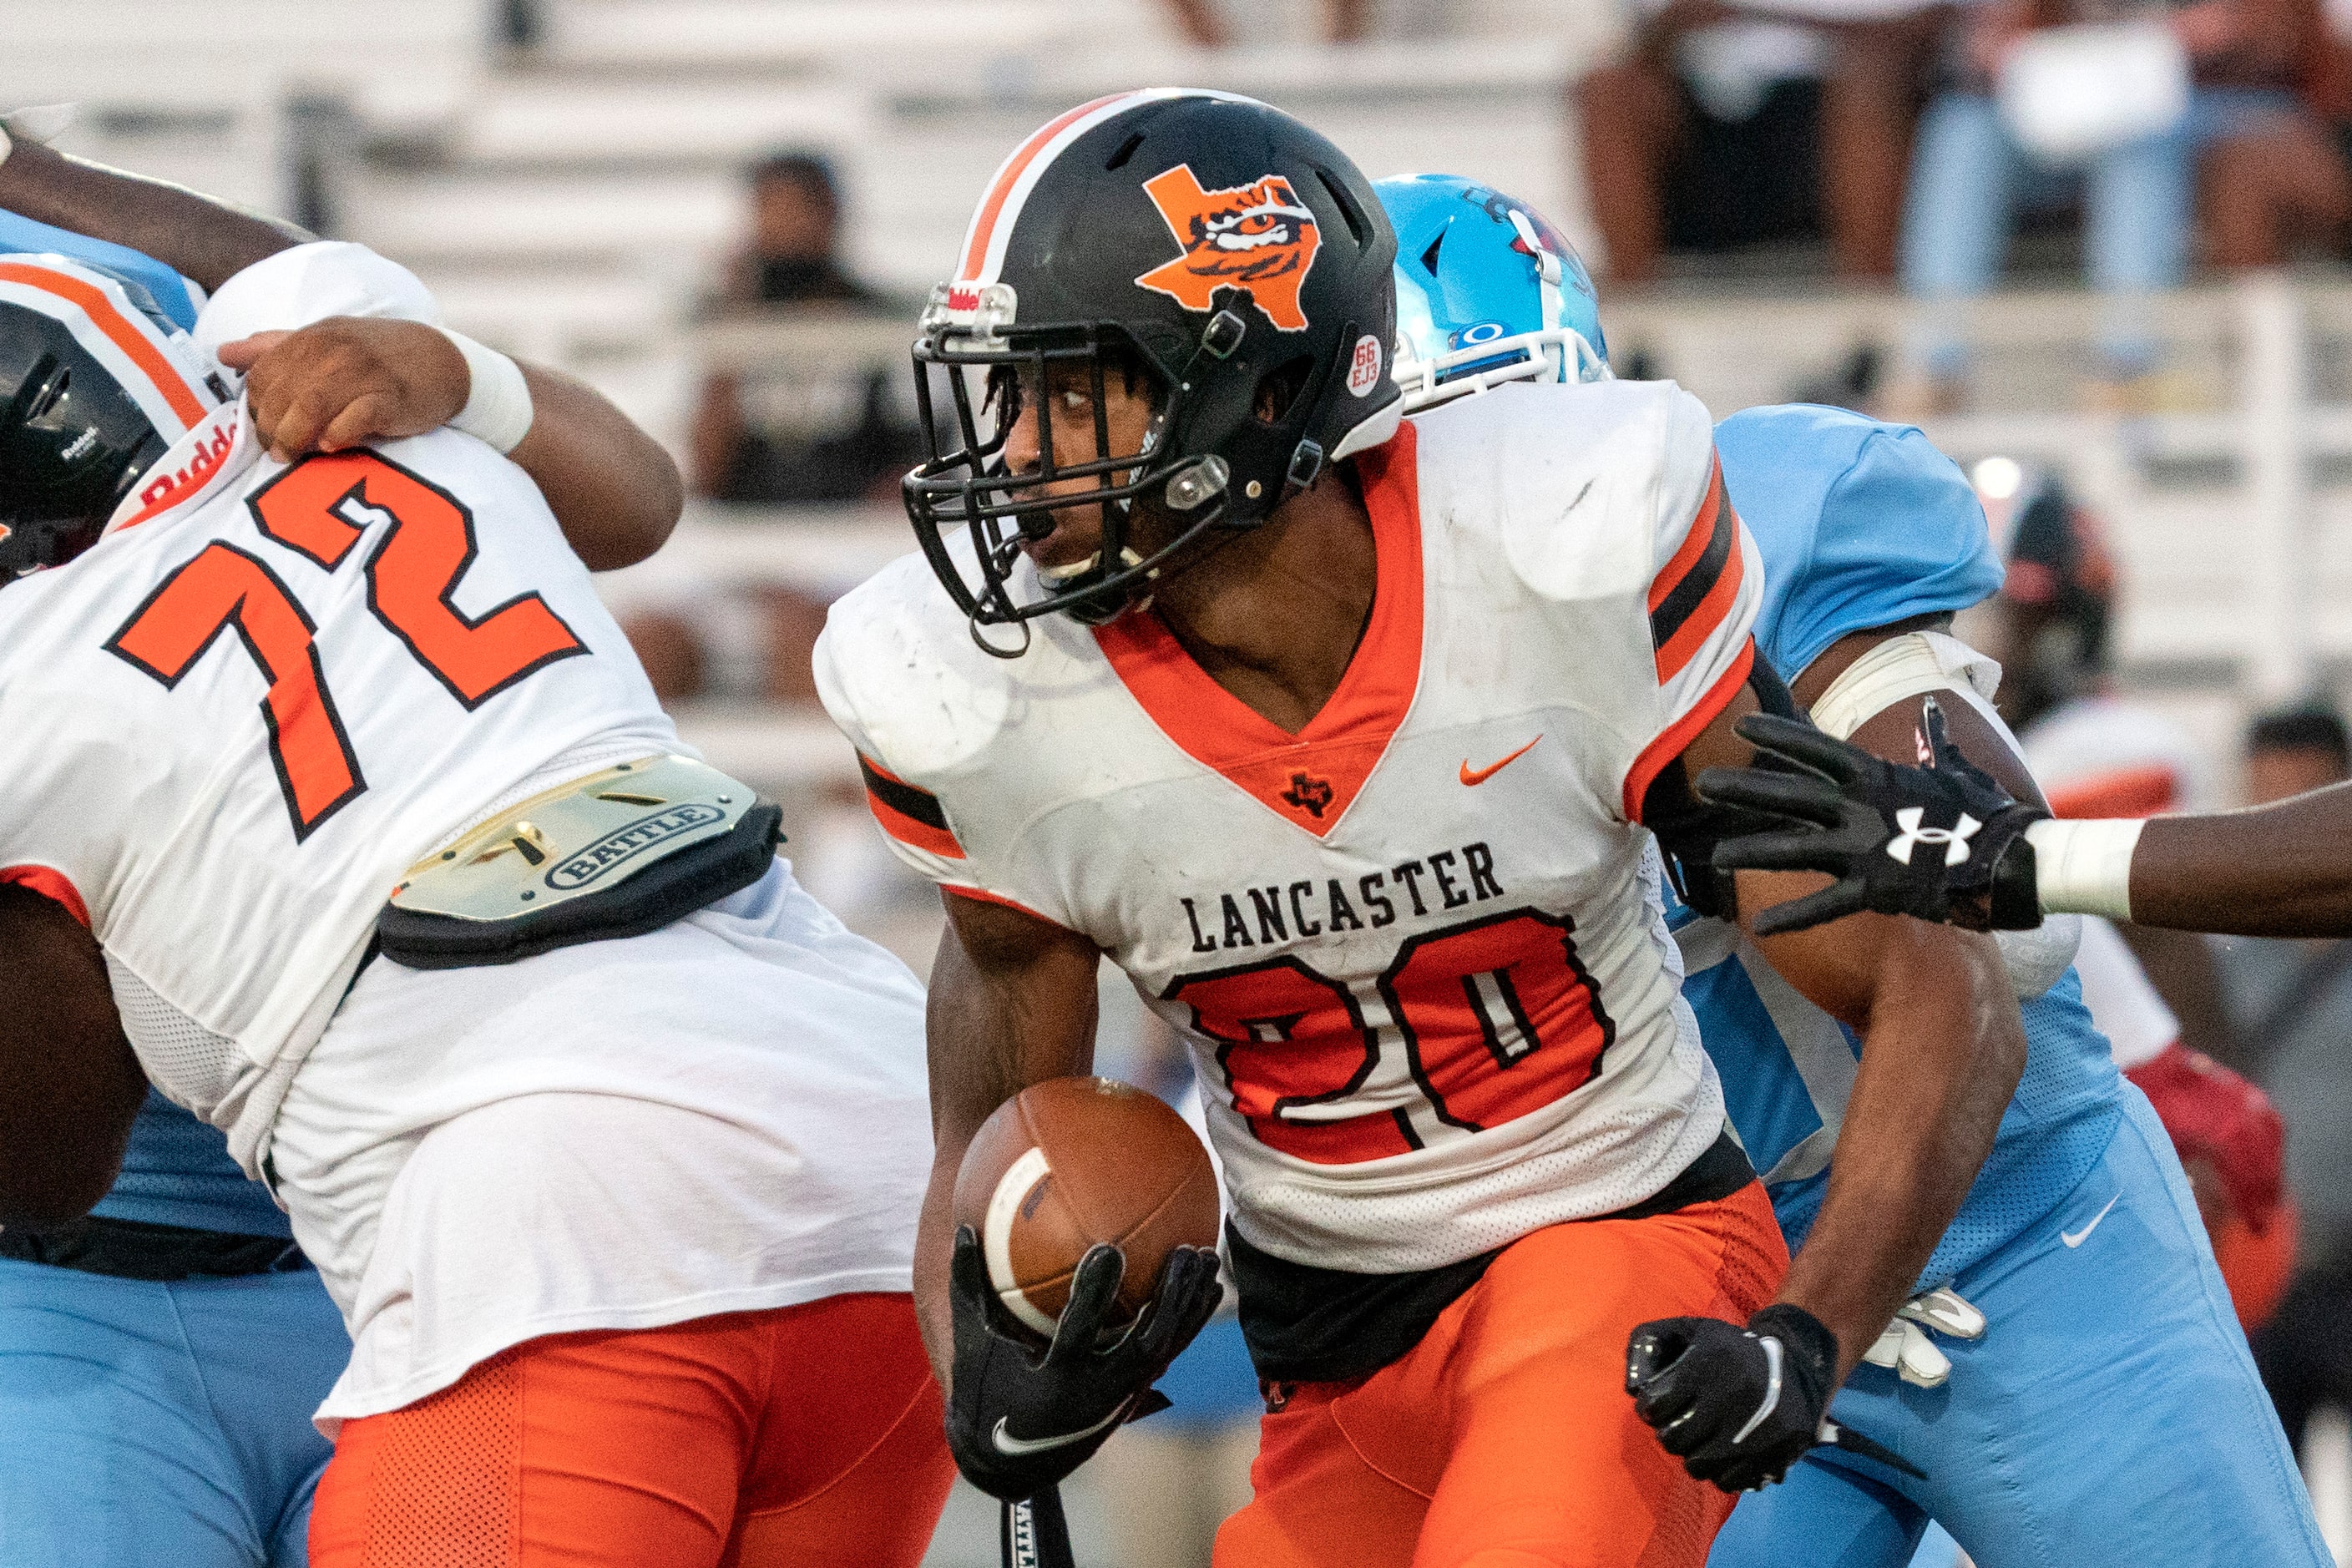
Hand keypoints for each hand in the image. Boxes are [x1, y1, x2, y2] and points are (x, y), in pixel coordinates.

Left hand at [217, 317, 469, 463]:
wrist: (443, 362)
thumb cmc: (379, 358)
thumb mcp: (327, 342)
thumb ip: (275, 348)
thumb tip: (224, 353)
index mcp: (313, 337)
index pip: (265, 374)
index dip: (257, 407)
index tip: (263, 429)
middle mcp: (334, 350)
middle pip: (284, 394)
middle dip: (272, 428)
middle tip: (276, 452)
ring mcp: (364, 372)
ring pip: (311, 407)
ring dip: (296, 437)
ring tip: (293, 457)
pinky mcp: (392, 397)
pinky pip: (356, 417)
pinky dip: (339, 434)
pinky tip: (332, 445)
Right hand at [945, 1225, 1221, 1500]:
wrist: (1011, 1462)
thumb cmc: (984, 1393)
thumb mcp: (971, 1344)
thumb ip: (969, 1287)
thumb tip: (964, 1227)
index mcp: (1054, 1382)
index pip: (1079, 1335)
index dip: (1096, 1295)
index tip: (1110, 1249)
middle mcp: (1095, 1394)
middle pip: (1143, 1346)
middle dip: (1168, 1301)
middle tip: (1183, 1252)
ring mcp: (1119, 1397)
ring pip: (1165, 1350)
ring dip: (1189, 1306)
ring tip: (1208, 1258)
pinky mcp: (1133, 1395)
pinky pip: (1168, 1355)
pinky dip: (1190, 1321)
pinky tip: (1208, 1287)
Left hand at [1626, 1304, 1837, 1492]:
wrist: (1795, 1366)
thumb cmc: (1730, 1349)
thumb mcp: (1689, 1329)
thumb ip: (1647, 1342)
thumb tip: (1631, 1388)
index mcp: (1708, 1366)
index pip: (1654, 1406)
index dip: (1648, 1408)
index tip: (1656, 1405)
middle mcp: (1732, 1399)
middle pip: (1673, 1440)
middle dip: (1668, 1434)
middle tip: (1677, 1425)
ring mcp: (1756, 1432)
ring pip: (1698, 1466)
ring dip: (1692, 1456)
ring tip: (1700, 1440)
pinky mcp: (1775, 1455)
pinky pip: (1728, 1482)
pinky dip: (1719, 1472)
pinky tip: (1723, 1453)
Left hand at [1697, 698, 2048, 935]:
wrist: (2015, 860)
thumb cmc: (1986, 812)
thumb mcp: (1956, 768)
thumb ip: (1934, 739)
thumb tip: (1929, 710)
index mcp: (1877, 776)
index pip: (1816, 751)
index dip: (1777, 737)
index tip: (1740, 725)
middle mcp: (1861, 808)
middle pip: (1790, 795)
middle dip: (1744, 790)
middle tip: (1703, 785)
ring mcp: (1865, 849)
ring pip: (1795, 849)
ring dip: (1752, 852)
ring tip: (1714, 857)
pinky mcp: (1875, 890)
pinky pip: (1824, 906)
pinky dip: (1792, 917)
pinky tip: (1759, 927)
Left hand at [2127, 1042, 2286, 1233]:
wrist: (2145, 1060)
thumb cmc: (2145, 1107)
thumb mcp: (2158, 1147)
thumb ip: (2178, 1178)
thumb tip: (2193, 1214)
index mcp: (2222, 1134)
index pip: (2247, 1179)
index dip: (2252, 1207)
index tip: (2256, 1229)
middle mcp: (2240, 1116)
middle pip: (2262, 1164)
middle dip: (2264, 1195)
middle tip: (2262, 1222)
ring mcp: (2244, 1100)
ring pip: (2270, 1144)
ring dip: (2271, 1172)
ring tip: (2268, 1199)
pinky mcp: (2242, 1090)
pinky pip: (2267, 1122)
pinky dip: (2271, 1145)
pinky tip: (2268, 1161)